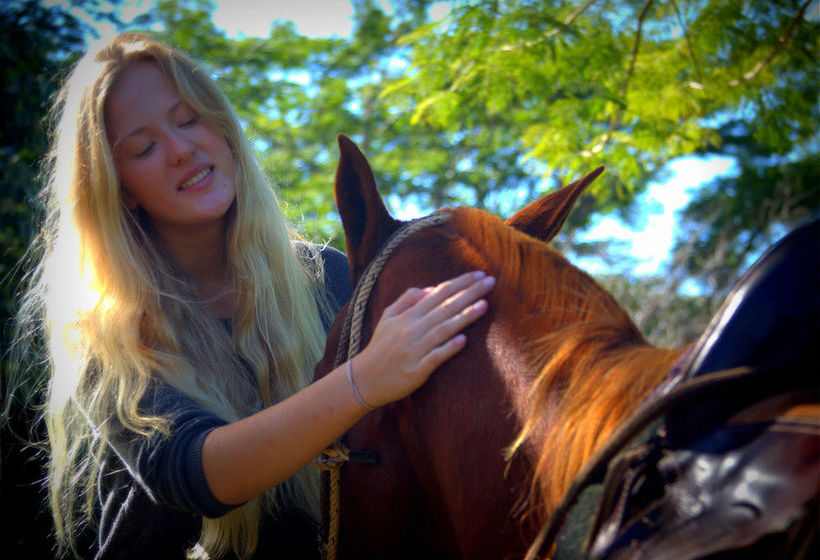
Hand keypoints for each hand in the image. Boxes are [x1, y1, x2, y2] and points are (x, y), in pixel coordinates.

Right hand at [351, 270, 494, 407]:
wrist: (365, 379)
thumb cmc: (380, 347)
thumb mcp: (387, 317)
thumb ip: (407, 300)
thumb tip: (430, 289)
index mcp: (407, 316)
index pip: (438, 294)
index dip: (460, 283)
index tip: (479, 275)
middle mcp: (412, 329)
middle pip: (445, 308)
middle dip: (469, 293)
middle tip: (490, 282)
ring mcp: (415, 350)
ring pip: (443, 329)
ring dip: (465, 317)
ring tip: (484, 305)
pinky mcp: (417, 370)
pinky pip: (435, 357)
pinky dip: (449, 348)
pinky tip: (464, 340)